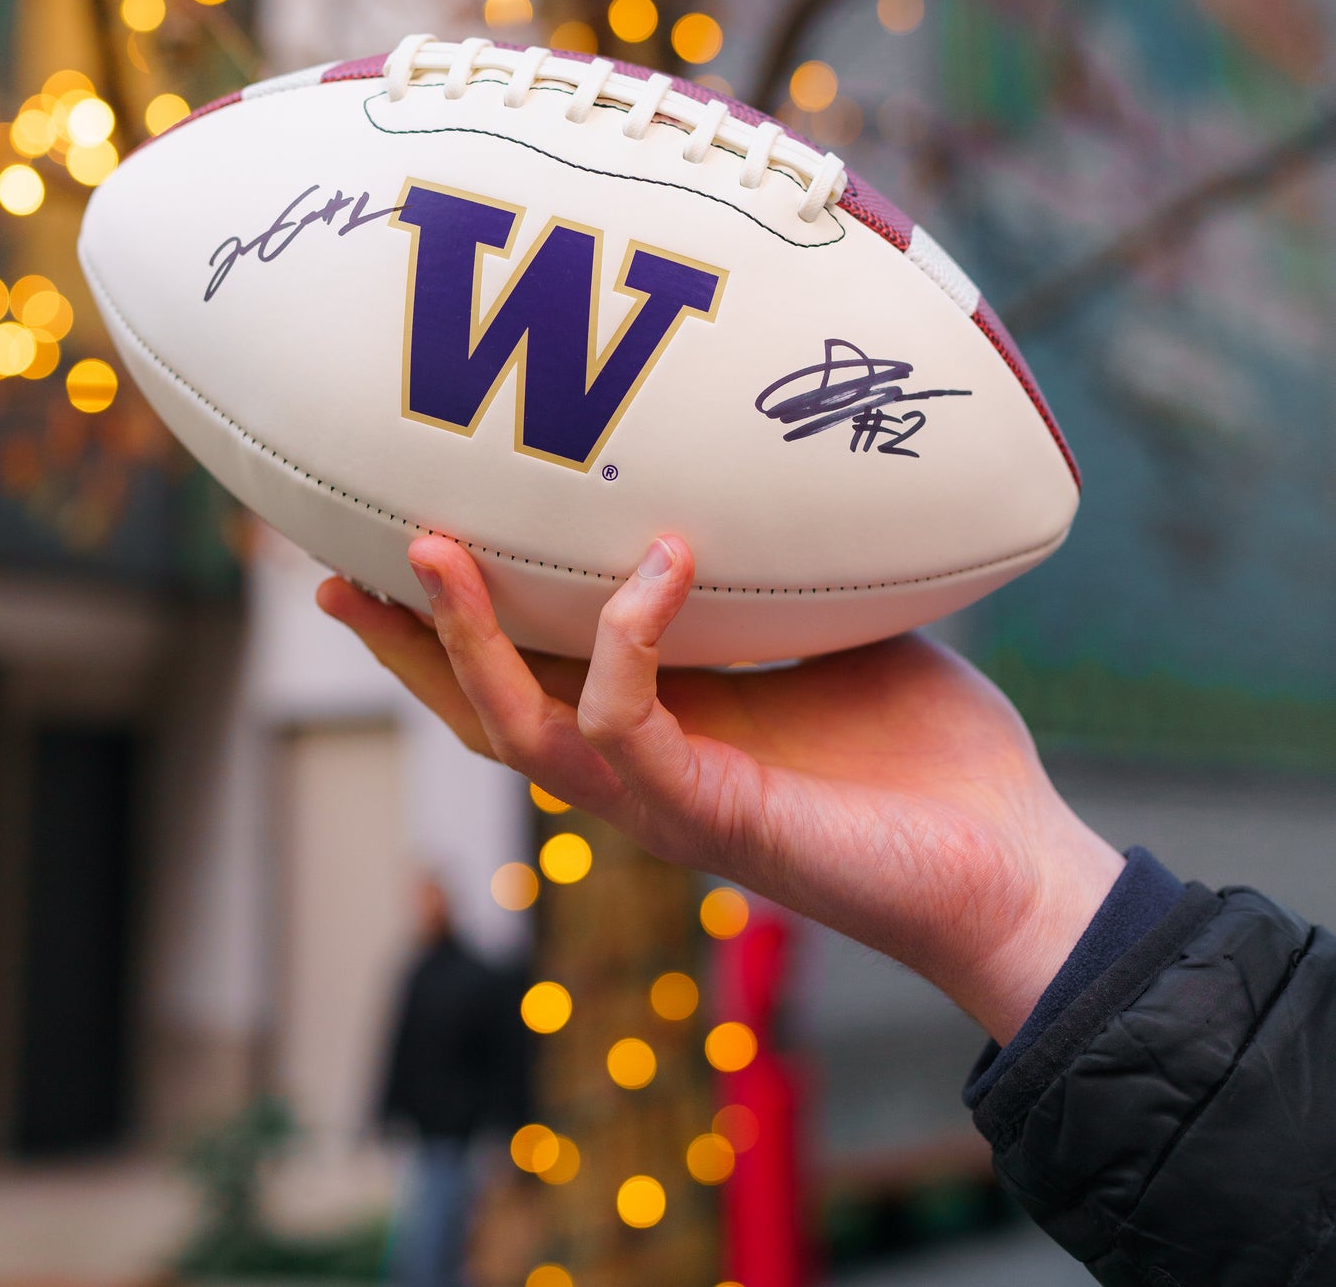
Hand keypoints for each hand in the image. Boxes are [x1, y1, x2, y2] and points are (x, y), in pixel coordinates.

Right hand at [317, 535, 1121, 1042]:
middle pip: (476, 709)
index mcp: (660, 729)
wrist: (1015, 868)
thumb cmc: (931, 759)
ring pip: (514, 728)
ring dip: (461, 641)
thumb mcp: (835, 637)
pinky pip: (626, 723)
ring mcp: (664, 803)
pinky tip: (665, 562)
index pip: (526, 671)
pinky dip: (628, 635)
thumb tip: (752, 477)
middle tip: (331, 562)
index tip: (388, 539)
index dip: (448, 619)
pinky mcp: (710, 818)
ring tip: (430, 547)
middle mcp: (639, 773)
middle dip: (399, 642)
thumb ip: (778, 578)